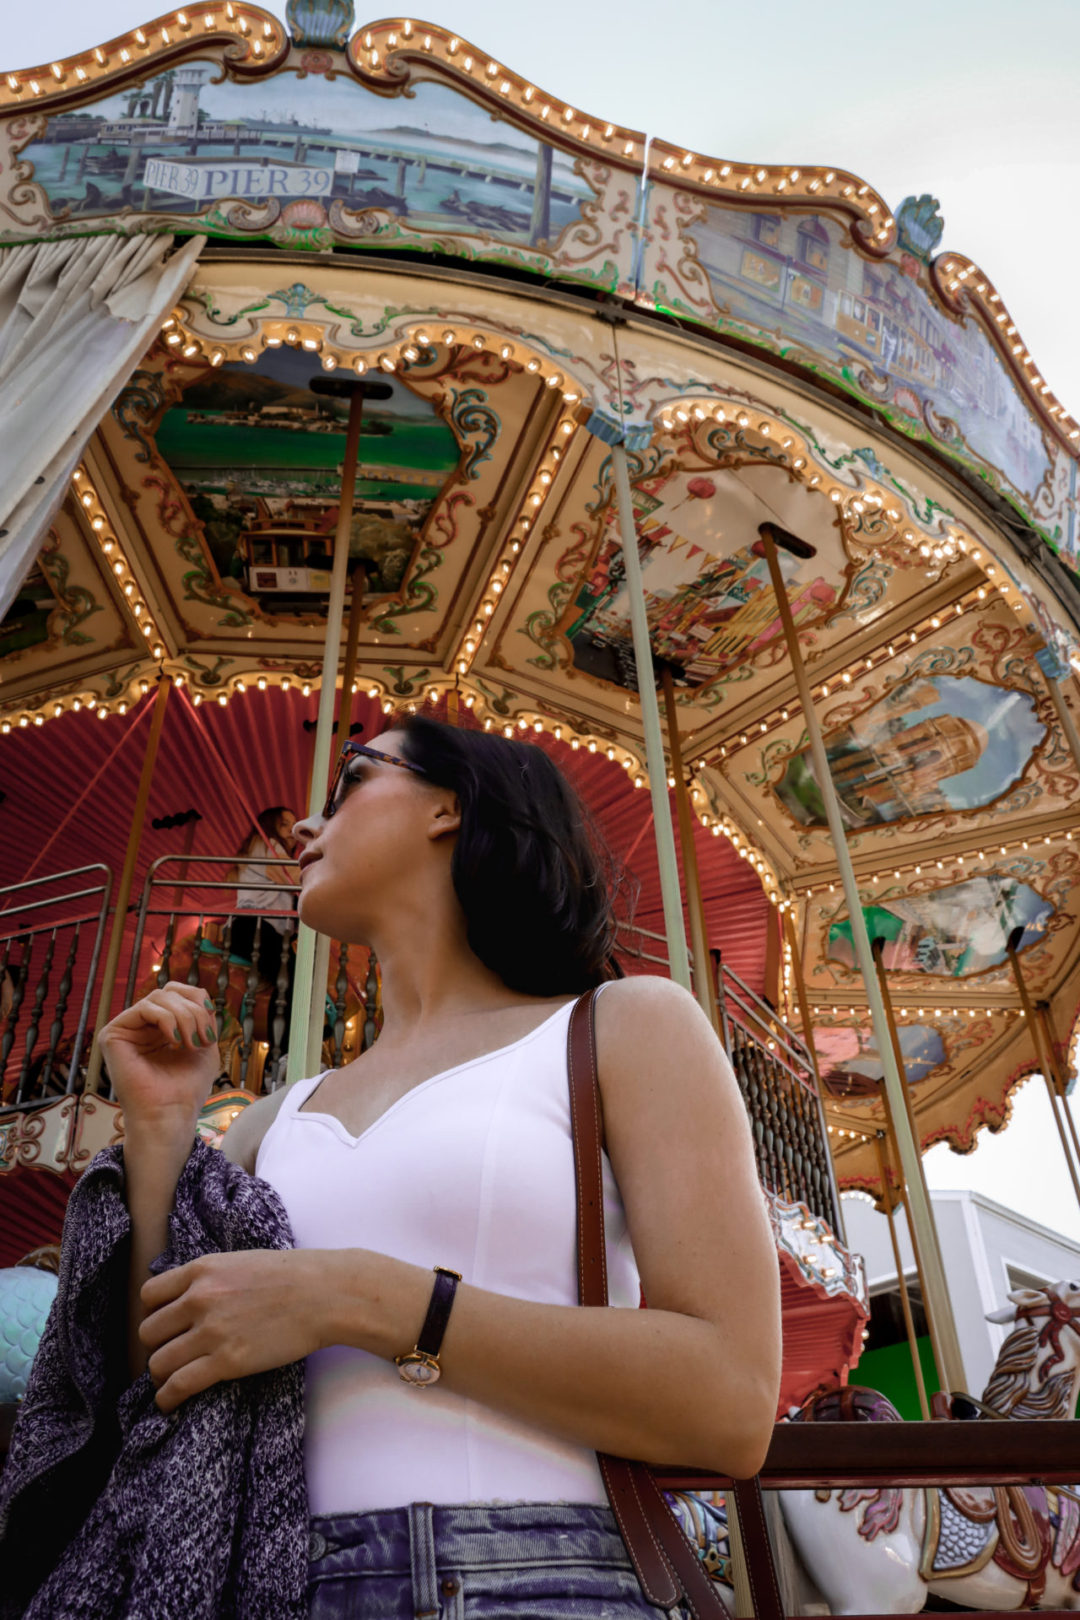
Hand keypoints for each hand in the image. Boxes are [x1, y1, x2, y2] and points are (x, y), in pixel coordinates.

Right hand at [98, 981, 219, 1129]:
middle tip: (203, 1039)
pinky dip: (167, 1019)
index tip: (211, 1031)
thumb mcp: (205, 1044)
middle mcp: (142, 1026)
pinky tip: (174, 1041)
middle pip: (170, 992)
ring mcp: (127, 1030)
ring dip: (184, 1017)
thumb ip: (203, 1017)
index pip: (179, 993)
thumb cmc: (187, 1087)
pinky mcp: (112, 1035)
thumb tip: (200, 995)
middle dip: (194, 1011)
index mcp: (161, 1027)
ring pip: (159, 997)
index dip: (199, 1003)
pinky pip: (144, 1008)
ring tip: (191, 1044)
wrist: (170, 1114)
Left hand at [139, 1249, 326, 1412]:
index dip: (154, 1314)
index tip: (166, 1326)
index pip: (149, 1295)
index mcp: (202, 1269)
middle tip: (172, 1354)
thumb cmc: (293, 1275)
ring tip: (172, 1381)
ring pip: (158, 1362)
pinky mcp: (225, 1361)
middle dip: (157, 1346)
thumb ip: (212, 1277)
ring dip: (161, 1375)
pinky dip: (167, 1398)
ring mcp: (210, 1331)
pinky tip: (169, 1403)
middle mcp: (199, 1298)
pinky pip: (177, 1386)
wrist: (325, 1294)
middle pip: (149, 1332)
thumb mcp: (241, 1262)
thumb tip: (192, 1297)